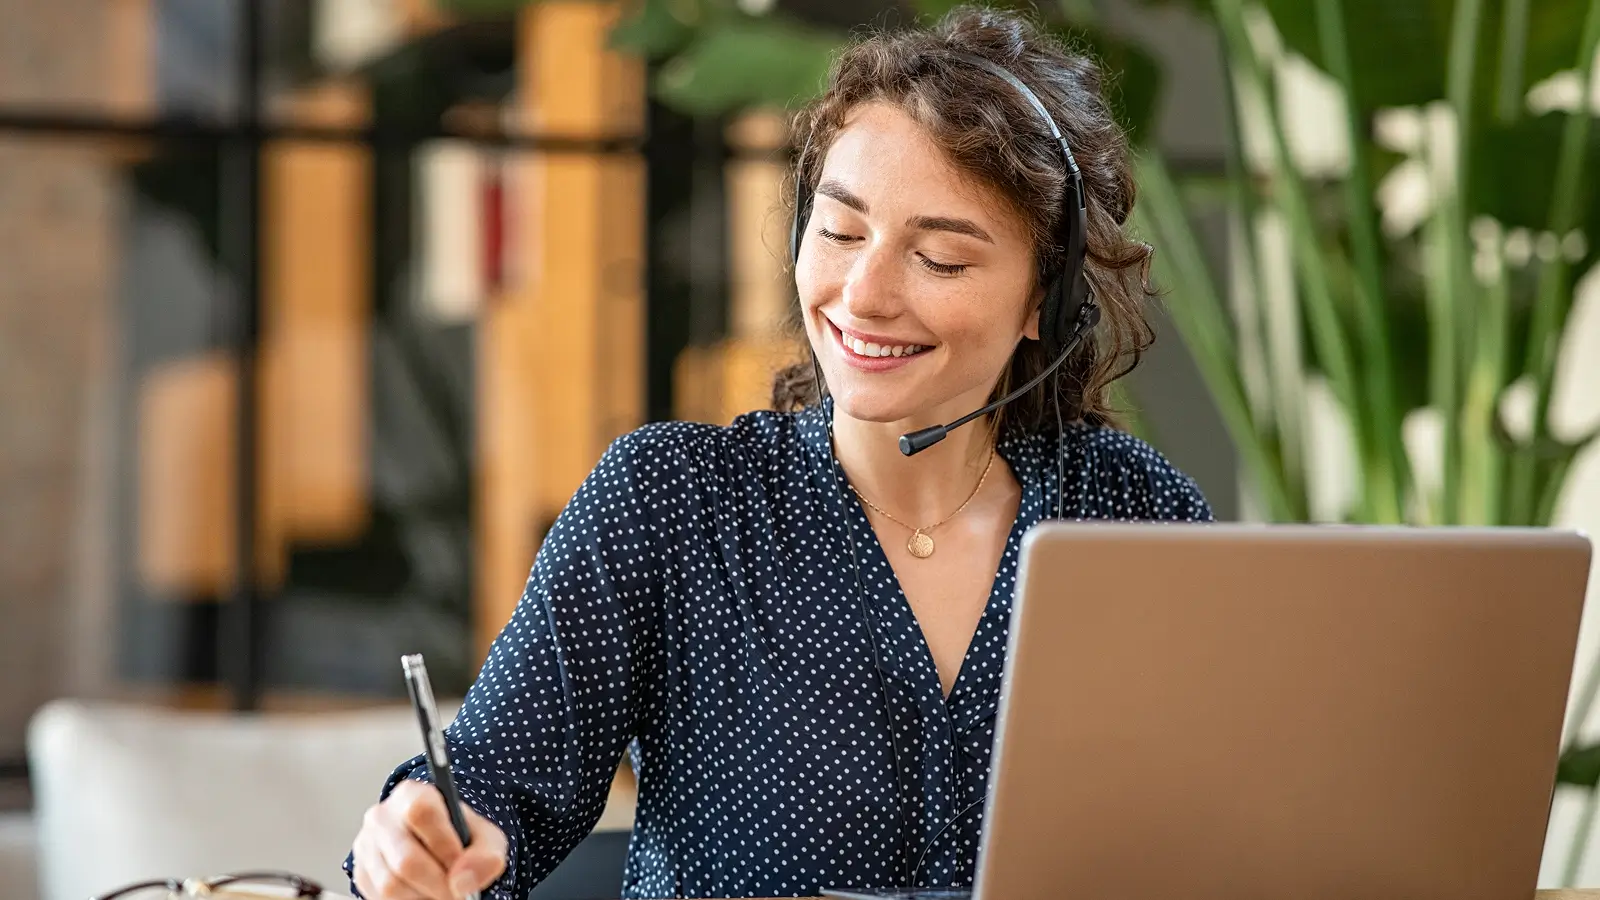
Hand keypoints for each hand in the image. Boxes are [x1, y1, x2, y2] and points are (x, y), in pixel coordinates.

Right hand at [352, 779, 508, 898]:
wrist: (438, 847)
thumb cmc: (459, 837)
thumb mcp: (485, 838)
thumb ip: (486, 855)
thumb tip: (464, 881)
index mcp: (412, 795)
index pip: (421, 813)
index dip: (443, 844)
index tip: (460, 863)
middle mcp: (383, 817)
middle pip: (405, 859)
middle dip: (438, 883)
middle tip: (457, 892)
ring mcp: (367, 845)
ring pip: (391, 884)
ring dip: (423, 897)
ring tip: (442, 893)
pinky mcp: (362, 873)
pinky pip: (381, 897)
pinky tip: (424, 894)